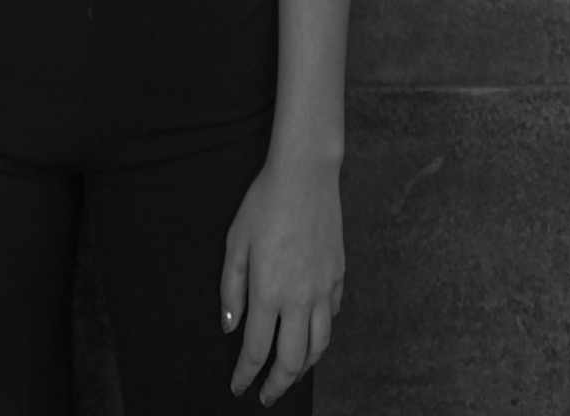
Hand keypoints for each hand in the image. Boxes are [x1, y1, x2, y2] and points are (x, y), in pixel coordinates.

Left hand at [220, 158, 343, 404]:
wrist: (305, 175)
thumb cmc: (265, 203)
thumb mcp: (235, 242)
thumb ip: (231, 289)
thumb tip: (230, 327)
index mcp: (269, 292)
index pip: (256, 350)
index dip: (245, 375)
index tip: (239, 388)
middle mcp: (300, 299)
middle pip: (292, 361)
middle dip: (278, 385)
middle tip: (267, 395)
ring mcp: (324, 289)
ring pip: (318, 347)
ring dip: (303, 367)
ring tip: (290, 373)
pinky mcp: (338, 276)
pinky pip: (331, 319)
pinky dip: (320, 335)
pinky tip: (310, 332)